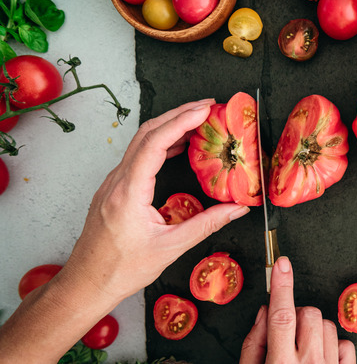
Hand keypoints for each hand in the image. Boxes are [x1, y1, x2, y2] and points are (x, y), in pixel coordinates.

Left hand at [62, 99, 250, 303]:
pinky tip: (177, 147)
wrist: (86, 283)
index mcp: (129, 192)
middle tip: (208, 106)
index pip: (155, 143)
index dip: (181, 121)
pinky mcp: (114, 189)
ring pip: (140, 142)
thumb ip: (207, 224)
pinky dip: (159, 143)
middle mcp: (117, 181)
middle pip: (147, 133)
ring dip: (168, 126)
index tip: (205, 110)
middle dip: (178, 114)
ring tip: (197, 121)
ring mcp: (113, 183)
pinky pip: (137, 155)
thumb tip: (237, 209)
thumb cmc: (122, 269)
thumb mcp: (171, 248)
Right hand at [240, 256, 355, 363]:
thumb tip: (264, 312)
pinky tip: (320, 358)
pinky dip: (333, 346)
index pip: (282, 315)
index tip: (281, 265)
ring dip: (314, 331)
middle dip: (297, 316)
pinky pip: (346, 344)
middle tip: (286, 334)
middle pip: (308, 314)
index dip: (281, 286)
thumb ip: (253, 344)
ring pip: (327, 325)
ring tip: (302, 350)